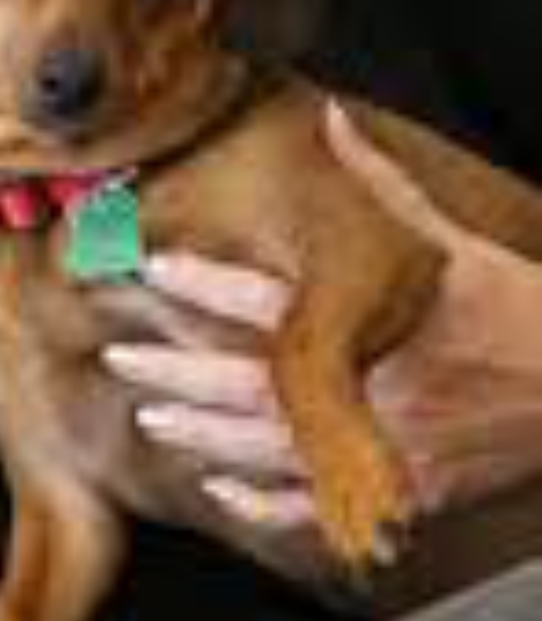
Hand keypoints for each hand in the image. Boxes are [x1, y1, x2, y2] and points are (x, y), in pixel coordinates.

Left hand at [101, 102, 541, 577]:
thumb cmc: (518, 310)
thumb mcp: (452, 242)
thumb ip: (384, 184)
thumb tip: (333, 116)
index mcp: (374, 323)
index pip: (268, 302)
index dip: (202, 285)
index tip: (149, 270)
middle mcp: (369, 388)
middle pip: (249, 383)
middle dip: (177, 368)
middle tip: (118, 353)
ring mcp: (382, 448)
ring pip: (269, 447)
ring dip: (203, 430)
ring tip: (151, 411)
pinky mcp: (402, 493)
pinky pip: (315, 505)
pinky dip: (262, 498)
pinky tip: (219, 481)